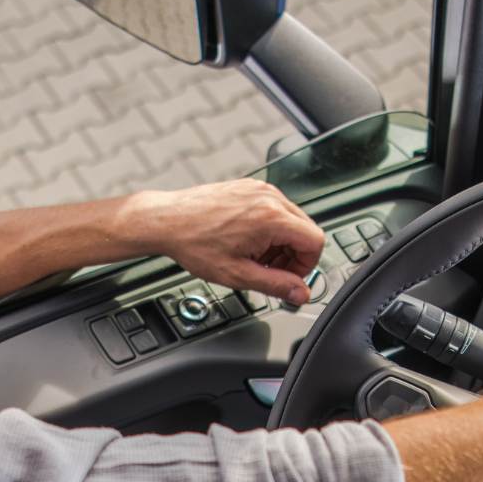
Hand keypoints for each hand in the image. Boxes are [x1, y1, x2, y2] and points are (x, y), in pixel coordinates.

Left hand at [126, 180, 325, 303]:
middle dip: (293, 256)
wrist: (167, 221)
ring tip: (253, 257)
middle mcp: (269, 197)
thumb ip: (276, 285)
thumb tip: (300, 293)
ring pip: (291, 220)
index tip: (289, 278)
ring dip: (280, 243)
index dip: (307, 266)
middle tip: (269, 271)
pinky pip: (274, 210)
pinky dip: (268, 229)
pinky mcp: (249, 188)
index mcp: (271, 217)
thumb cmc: (194, 243)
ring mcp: (259, 189)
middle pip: (305, 230)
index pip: (315, 241)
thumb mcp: (238, 274)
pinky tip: (246, 242)